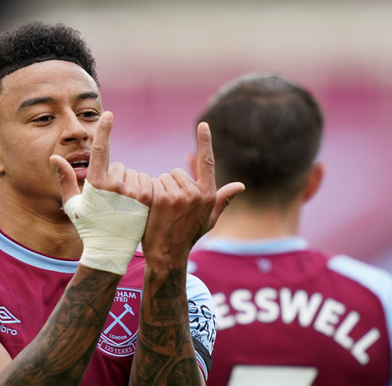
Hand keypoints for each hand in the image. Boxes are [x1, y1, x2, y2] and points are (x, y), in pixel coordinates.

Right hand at [49, 111, 152, 274]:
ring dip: (130, 185)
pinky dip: (142, 190)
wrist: (110, 250)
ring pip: (134, 174)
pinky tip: (135, 207)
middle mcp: (114, 186)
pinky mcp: (147, 198)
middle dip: (116, 178)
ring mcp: (133, 192)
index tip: (109, 114)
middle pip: (119, 167)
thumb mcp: (72, 205)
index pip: (99, 150)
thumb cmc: (88, 227)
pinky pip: (147, 182)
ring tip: (123, 206)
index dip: (104, 130)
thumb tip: (54, 157)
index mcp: (95, 184)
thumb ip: (64, 179)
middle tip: (111, 201)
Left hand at [142, 122, 244, 263]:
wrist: (167, 254)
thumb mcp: (209, 220)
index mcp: (209, 195)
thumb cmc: (188, 236)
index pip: (207, 162)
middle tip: (170, 207)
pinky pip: (153, 183)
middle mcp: (197, 194)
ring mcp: (179, 196)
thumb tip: (241, 185)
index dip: (205, 141)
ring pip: (164, 178)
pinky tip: (152, 208)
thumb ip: (223, 199)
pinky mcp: (162, 198)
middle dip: (171, 185)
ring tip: (162, 210)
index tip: (203, 124)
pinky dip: (150, 192)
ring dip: (160, 190)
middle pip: (177, 173)